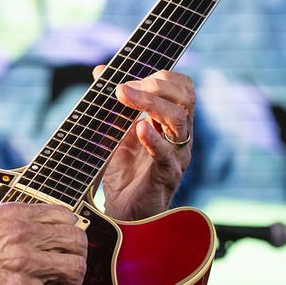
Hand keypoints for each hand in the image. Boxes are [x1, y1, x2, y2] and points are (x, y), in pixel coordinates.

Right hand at [0, 202, 87, 284]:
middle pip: (76, 241)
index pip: (64, 216)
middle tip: (68, 273)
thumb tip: (24, 230)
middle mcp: (23, 233)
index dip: (69, 233)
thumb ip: (7, 222)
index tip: (63, 246)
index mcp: (13, 213)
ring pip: (74, 269)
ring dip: (72, 283)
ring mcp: (22, 262)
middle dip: (77, 258)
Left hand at [99, 68, 194, 221]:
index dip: (160, 77)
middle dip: (156, 86)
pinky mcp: (166, 177)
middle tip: (124, 88)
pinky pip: (166, 155)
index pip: (183, 88)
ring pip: (179, 121)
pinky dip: (153, 139)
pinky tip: (139, 128)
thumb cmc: (125, 173)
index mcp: (172, 123)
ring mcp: (176, 156)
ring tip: (125, 97)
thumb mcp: (116, 132)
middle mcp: (179, 137)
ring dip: (151, 104)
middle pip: (186, 98)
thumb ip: (113, 104)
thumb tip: (100, 71)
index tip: (128, 79)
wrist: (123, 214)